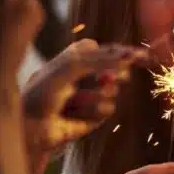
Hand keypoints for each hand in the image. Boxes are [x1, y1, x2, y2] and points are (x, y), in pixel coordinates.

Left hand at [22, 39, 147, 155]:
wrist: (32, 124)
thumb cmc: (43, 91)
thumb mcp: (71, 66)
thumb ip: (100, 59)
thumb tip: (128, 58)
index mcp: (78, 55)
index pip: (109, 49)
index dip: (126, 52)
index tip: (142, 56)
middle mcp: (87, 74)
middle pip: (117, 68)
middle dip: (113, 74)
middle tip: (103, 79)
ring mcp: (92, 95)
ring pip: (112, 91)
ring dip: (93, 96)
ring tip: (73, 101)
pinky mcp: (95, 115)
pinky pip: (108, 109)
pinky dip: (91, 111)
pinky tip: (74, 115)